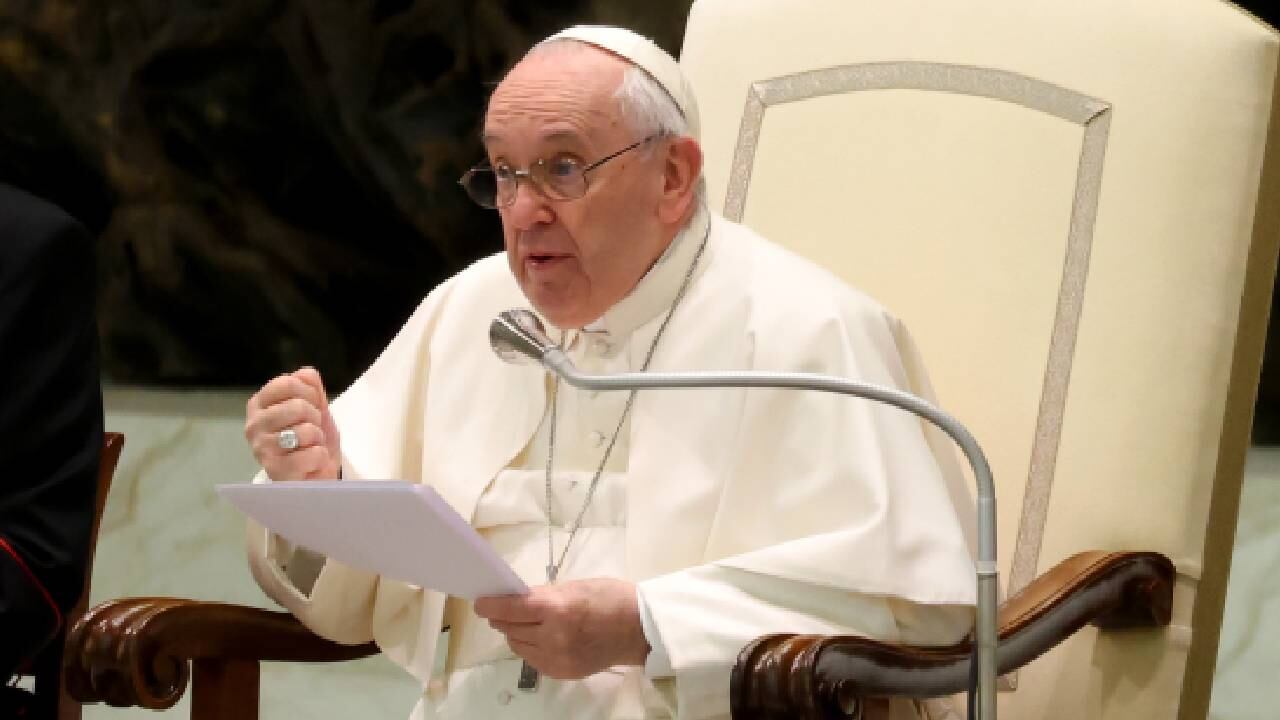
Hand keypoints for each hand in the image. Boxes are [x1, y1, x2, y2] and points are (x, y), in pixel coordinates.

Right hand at [245, 367, 341, 480]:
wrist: (315, 475)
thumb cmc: (310, 439)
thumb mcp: (315, 406)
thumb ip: (310, 386)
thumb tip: (305, 373)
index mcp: (259, 404)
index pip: (287, 383)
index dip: (309, 393)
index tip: (310, 406)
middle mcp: (254, 425)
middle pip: (298, 406)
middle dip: (315, 419)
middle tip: (310, 431)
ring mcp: (262, 449)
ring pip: (307, 431)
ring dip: (317, 440)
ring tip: (308, 447)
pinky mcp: (276, 471)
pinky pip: (314, 454)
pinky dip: (320, 458)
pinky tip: (309, 464)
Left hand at [474, 578, 649, 679]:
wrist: (639, 630)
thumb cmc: (610, 598)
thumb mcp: (574, 587)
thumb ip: (544, 595)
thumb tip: (517, 600)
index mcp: (556, 609)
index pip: (510, 608)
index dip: (490, 604)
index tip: (480, 602)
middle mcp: (552, 636)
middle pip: (510, 628)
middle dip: (502, 617)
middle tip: (503, 609)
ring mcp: (556, 658)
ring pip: (518, 645)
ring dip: (515, 632)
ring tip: (525, 623)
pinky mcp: (561, 672)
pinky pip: (532, 659)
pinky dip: (530, 647)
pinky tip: (539, 637)